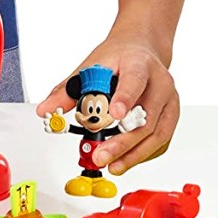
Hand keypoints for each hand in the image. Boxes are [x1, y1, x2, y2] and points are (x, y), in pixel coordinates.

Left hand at [36, 39, 178, 174]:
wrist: (141, 50)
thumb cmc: (118, 59)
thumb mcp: (90, 67)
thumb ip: (67, 91)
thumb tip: (46, 109)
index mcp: (139, 64)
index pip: (135, 80)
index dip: (126, 97)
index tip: (115, 114)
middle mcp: (160, 82)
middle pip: (146, 116)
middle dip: (123, 141)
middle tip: (102, 156)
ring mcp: (169, 100)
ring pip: (157, 132)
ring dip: (134, 154)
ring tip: (113, 166)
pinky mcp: (171, 116)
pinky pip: (161, 140)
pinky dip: (143, 154)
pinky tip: (125, 161)